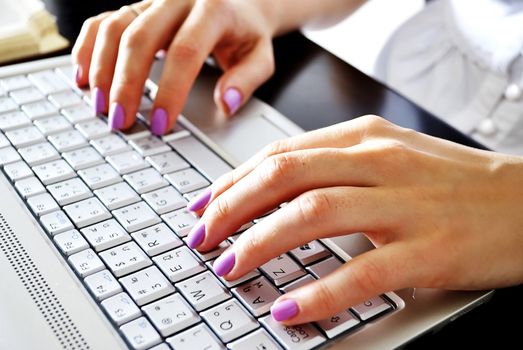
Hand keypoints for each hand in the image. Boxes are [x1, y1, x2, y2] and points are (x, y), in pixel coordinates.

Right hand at [72, 0, 278, 133]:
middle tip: (120, 122)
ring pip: (115, 28)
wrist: (237, 1)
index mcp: (213, 11)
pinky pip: (102, 22)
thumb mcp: (260, 56)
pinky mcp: (134, 7)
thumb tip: (226, 104)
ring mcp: (151, 1)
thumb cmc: (245, 33)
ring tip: (100, 106)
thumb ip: (246, 80)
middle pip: (140, 38)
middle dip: (126, 84)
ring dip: (101, 69)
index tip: (161, 123)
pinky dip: (87, 49)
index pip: (185, 51)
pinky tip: (83, 78)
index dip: (170, 90)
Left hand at [186, 115, 522, 323]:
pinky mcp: (427, 251)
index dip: (233, 180)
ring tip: (228, 266)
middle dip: (231, 208)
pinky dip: (317, 292)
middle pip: (284, 177)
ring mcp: (403, 206)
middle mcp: (378, 163)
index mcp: (364, 138)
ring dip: (259, 243)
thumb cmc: (451, 181)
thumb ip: (332, 166)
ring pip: (311, 215)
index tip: (204, 205)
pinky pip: (360, 272)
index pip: (280, 154)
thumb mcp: (388, 155)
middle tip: (201, 237)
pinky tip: (288, 308)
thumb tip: (275, 189)